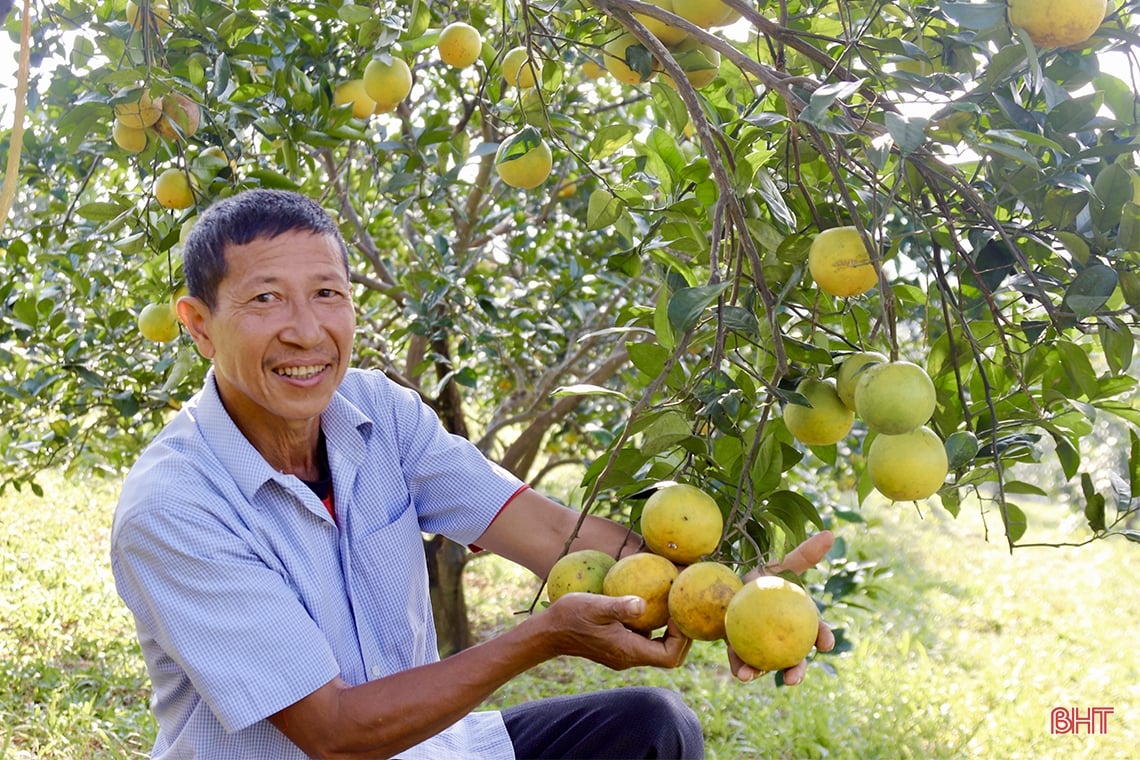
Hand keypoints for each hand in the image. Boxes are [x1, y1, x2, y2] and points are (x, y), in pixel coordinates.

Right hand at [540, 592, 691, 670]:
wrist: (548, 632)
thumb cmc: (570, 617)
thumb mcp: (595, 606)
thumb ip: (619, 607)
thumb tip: (642, 603)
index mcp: (629, 651)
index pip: (670, 656)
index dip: (682, 637)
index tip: (677, 613)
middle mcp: (629, 657)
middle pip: (668, 656)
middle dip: (681, 635)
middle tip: (680, 609)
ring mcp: (623, 654)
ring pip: (657, 648)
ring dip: (668, 630)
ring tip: (670, 604)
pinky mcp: (617, 647)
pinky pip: (643, 641)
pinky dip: (653, 627)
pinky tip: (648, 605)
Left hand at [728, 530, 835, 685]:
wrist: (733, 588)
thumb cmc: (764, 579)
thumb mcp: (783, 567)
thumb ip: (805, 555)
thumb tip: (830, 533)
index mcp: (800, 623)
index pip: (816, 632)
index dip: (824, 638)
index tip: (826, 644)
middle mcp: (785, 641)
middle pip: (795, 659)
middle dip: (796, 672)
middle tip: (793, 679)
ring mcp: (763, 650)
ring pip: (767, 666)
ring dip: (762, 674)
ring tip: (754, 677)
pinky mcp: (741, 654)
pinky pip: (742, 663)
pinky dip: (741, 668)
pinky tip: (739, 673)